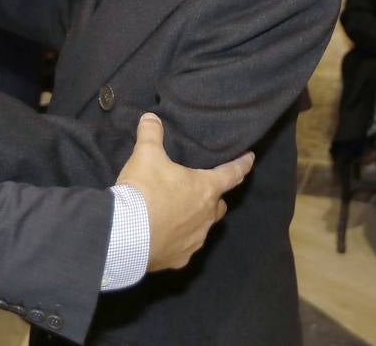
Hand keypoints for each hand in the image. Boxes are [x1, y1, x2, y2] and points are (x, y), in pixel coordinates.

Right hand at [116, 114, 254, 272]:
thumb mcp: (145, 155)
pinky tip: (164, 235)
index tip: (250, 159)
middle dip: (214, 197)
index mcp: (205, 189)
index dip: (243, 164)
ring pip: (203, 227)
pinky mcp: (180, 258)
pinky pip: (185, 246)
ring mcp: (195, 240)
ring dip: (196, 219)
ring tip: (176, 212)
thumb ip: (151, 134)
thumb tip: (151, 117)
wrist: (125, 234)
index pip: (232, 173)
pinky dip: (179, 239)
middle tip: (200, 189)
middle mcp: (206, 216)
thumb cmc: (143, 190)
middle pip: (219, 204)